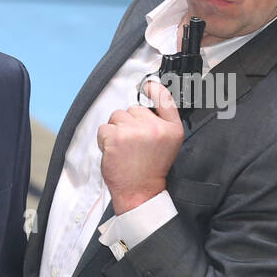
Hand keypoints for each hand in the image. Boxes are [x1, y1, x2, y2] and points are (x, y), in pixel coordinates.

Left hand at [99, 79, 183, 214]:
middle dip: (130, 123)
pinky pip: (104, 128)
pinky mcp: (116, 137)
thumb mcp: (169, 144)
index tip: (148, 85)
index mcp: (172, 129)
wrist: (140, 191)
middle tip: (135, 144)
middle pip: (134, 109)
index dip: (155, 89)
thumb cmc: (151, 169)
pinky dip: (105, 139)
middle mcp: (155, 127)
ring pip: (117, 117)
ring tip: (125, 149)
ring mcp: (135, 131)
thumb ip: (162, 122)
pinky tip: (115, 152)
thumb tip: (151, 95)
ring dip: (116, 130)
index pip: (165, 99)